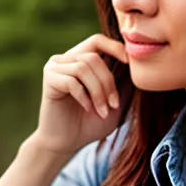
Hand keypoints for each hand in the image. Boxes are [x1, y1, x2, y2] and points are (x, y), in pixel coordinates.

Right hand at [33, 34, 129, 155]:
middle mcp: (67, 59)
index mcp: (81, 60)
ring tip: (102, 111)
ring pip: (83, 67)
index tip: (129, 63)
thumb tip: (137, 62)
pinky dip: (84, 97)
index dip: (114, 47)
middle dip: (108, 81)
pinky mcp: (48, 79)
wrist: (66, 144)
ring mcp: (55, 67)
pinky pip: (71, 81)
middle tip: (114, 105)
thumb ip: (124, 82)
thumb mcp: (115, 102)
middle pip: (93, 55)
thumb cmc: (91, 124)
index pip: (98, 42)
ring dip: (98, 91)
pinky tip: (88, 109)